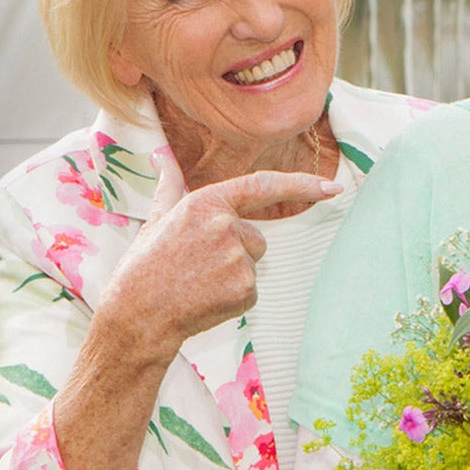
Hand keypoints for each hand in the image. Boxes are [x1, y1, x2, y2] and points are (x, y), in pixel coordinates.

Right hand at [100, 149, 342, 359]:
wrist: (137, 314)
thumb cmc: (145, 266)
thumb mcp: (156, 218)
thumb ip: (169, 185)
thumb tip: (159, 155)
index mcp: (206, 203)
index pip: (264, 186)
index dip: (303, 185)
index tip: (332, 188)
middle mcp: (226, 226)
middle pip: (256, 238)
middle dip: (235, 252)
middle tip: (196, 267)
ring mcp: (238, 258)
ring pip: (252, 265)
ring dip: (232, 275)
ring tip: (198, 283)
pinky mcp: (245, 289)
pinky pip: (251, 291)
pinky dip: (233, 299)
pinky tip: (205, 299)